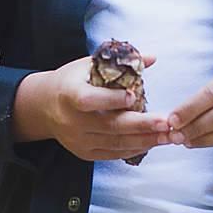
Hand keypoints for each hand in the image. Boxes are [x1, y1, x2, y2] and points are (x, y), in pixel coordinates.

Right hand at [21, 53, 179, 162]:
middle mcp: (72, 121)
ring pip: (114, 144)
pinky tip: (151, 143)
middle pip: (109, 126)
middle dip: (140, 125)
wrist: (45, 107)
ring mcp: (78, 140)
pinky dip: (133, 149)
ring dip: (144, 141)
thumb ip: (119, 63)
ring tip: (167, 135)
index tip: (133, 96)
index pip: (89, 100)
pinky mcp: (84, 153)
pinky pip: (112, 154)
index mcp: (69, 94)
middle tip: (165, 122)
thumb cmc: (71, 81)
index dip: (110, 99)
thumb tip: (150, 57)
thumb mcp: (88, 65)